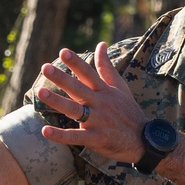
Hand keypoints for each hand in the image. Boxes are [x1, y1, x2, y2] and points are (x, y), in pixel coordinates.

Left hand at [36, 42, 146, 163]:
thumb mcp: (120, 86)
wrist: (144, 140)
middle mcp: (100, 104)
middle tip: (45, 67)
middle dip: (61, 78)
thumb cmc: (129, 111)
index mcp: (104, 91)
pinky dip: (60, 135)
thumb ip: (106, 66)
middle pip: (78, 89)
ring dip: (57, 101)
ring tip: (40, 92)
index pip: (89, 73)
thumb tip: (101, 44)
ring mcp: (98, 121)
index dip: (76, 63)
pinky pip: (75, 137)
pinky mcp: (96, 138)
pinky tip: (45, 131)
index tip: (63, 52)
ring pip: (74, 110)